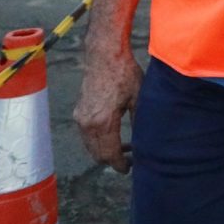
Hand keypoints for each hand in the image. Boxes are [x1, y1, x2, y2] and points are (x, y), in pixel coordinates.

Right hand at [73, 46, 142, 171]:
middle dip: (112, 161)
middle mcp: (87, 123)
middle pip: (98, 154)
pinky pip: (86, 136)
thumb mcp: (138, 98)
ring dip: (104, 151)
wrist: (104, 55)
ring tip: (123, 148)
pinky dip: (97, 141)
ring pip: (90, 146)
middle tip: (129, 160)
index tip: (128, 169)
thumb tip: (145, 141)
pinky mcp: (79, 111)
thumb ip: (139, 122)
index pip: (109, 154)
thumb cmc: (124, 73)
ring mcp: (81, 118)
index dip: (119, 165)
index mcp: (103, 122)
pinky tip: (112, 135)